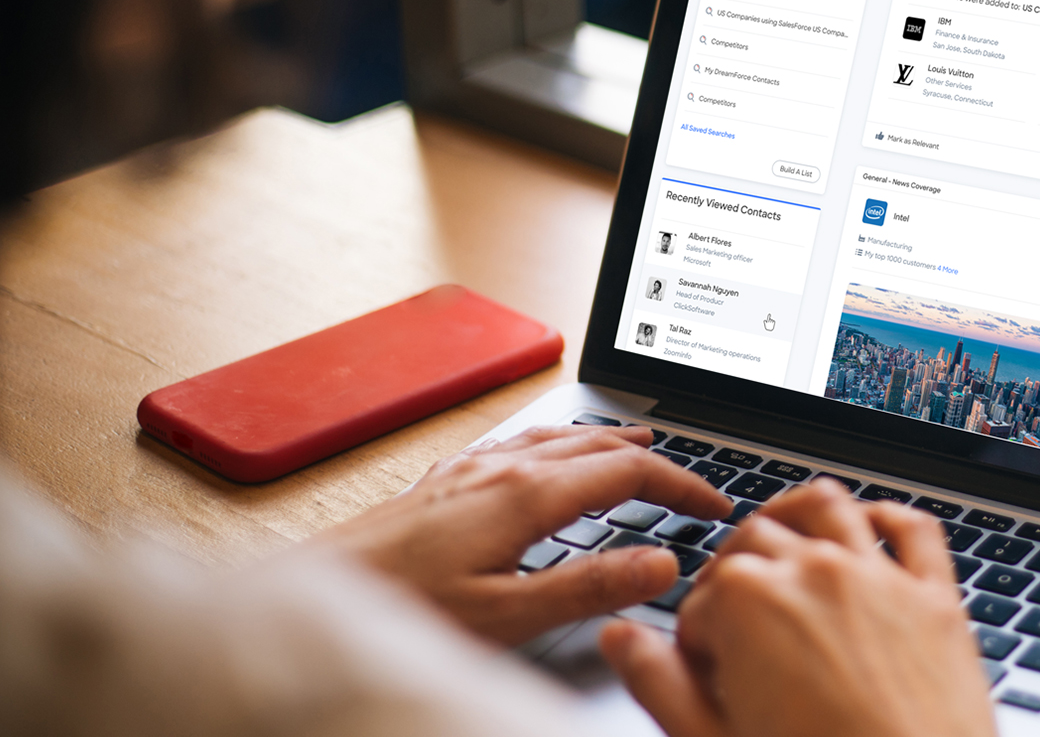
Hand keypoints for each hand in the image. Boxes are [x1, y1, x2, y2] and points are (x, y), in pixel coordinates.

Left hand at [313, 425, 730, 645]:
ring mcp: (470, 470)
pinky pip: (521, 444)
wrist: (311, 597)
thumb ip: (588, 587)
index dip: (684, 484)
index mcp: (527, 494)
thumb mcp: (506, 615)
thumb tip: (661, 562)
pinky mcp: (443, 482)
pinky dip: (560, 443)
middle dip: (657, 459)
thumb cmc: (399, 612)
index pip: (630, 470)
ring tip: (640, 443)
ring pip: (559, 437)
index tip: (716, 508)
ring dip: (610, 440)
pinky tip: (547, 456)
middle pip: (601, 444)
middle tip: (694, 487)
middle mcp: (502, 468)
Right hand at [600, 479, 994, 736]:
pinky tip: (868, 529)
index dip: (694, 640)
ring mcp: (880, 577)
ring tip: (781, 545)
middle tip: (734, 626)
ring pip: (824, 506)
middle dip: (733, 574)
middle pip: (752, 540)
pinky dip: (885, 516)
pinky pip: (911, 527)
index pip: (698, 601)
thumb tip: (620, 638)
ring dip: (793, 517)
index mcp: (748, 602)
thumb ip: (660, 685)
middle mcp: (813, 571)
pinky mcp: (936, 596)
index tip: (705, 676)